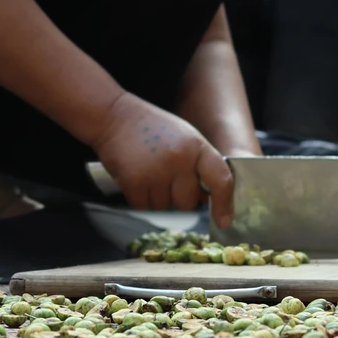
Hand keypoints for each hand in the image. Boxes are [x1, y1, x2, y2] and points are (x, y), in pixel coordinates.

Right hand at [90, 92, 234, 228]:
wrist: (113, 116)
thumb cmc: (152, 128)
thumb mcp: (185, 137)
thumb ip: (199, 164)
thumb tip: (208, 199)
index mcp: (196, 146)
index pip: (220, 179)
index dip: (224, 203)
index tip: (224, 220)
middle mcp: (179, 159)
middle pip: (188, 202)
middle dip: (178, 197)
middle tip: (166, 178)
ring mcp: (156, 172)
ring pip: (165, 207)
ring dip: (157, 198)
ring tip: (149, 173)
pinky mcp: (134, 182)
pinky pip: (144, 206)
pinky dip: (140, 198)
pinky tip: (136, 178)